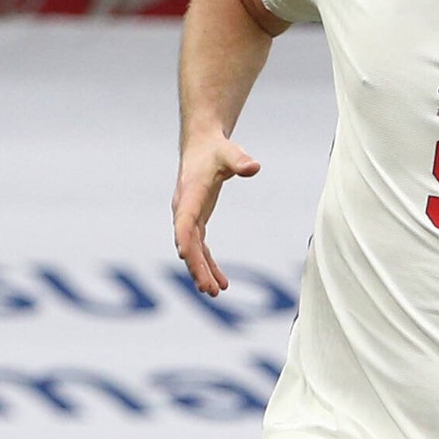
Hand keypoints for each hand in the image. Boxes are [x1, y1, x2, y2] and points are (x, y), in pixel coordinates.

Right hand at [172, 132, 260, 296]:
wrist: (202, 145)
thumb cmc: (215, 149)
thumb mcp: (228, 152)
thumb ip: (239, 161)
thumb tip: (254, 166)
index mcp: (189, 194)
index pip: (184, 220)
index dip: (184, 238)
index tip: (185, 256)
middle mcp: (184, 209)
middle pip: (188, 242)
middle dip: (196, 266)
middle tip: (208, 288)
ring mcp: (189, 217)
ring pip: (193, 250)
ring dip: (202, 271)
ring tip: (214, 293)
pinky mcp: (197, 221)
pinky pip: (201, 248)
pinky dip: (209, 265)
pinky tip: (221, 283)